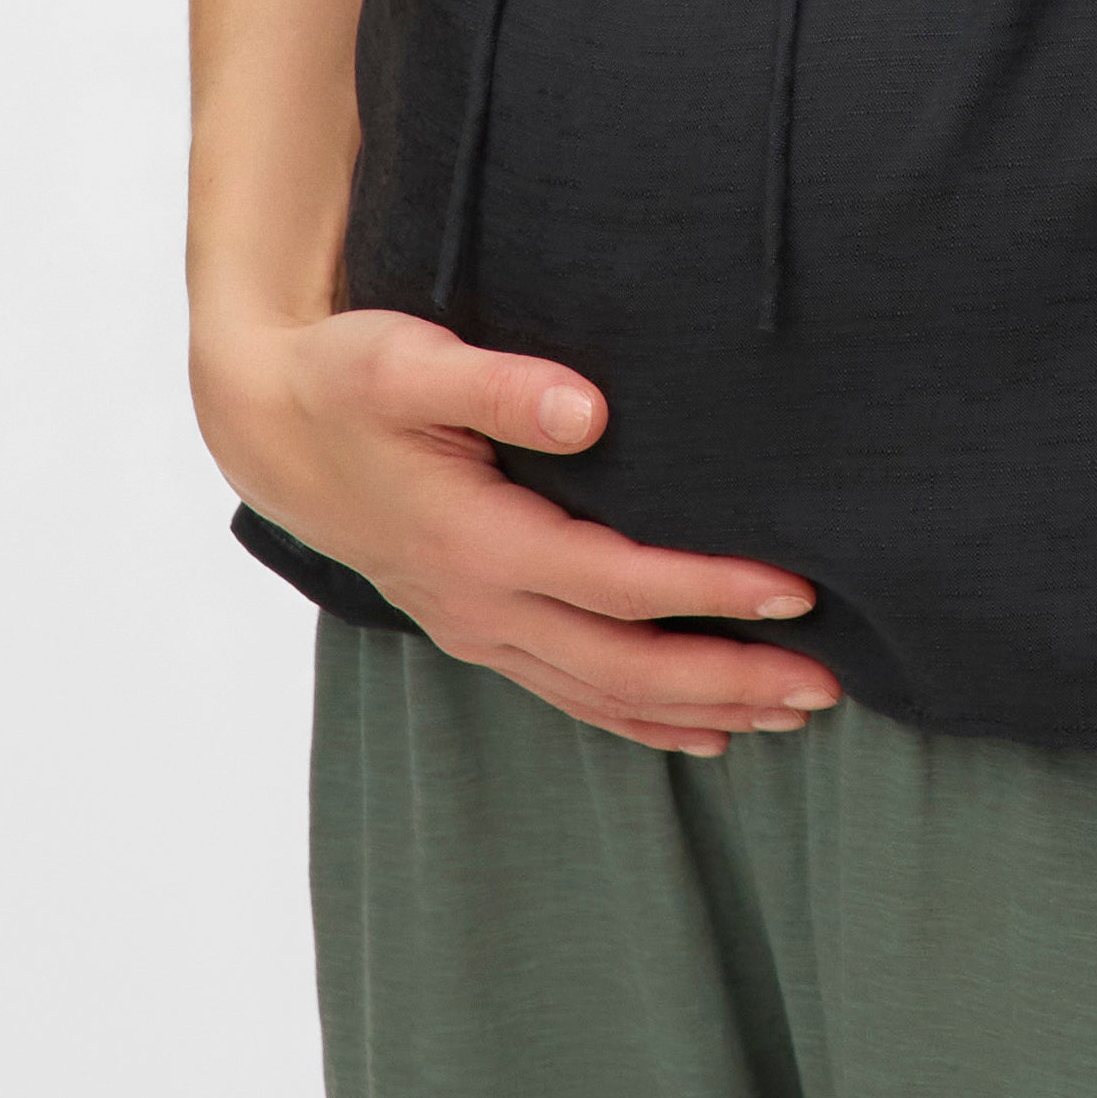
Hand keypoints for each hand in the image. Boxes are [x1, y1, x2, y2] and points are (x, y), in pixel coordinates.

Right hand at [193, 308, 839, 756]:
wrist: (272, 430)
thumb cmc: (346, 379)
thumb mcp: (407, 362)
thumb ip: (500, 386)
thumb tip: (590, 411)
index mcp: (476, 543)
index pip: (616, 585)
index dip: (707, 592)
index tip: (793, 588)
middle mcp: (481, 606)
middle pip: (623, 668)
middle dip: (729, 680)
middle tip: (824, 685)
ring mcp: (478, 630)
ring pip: (604, 697)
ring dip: (701, 711)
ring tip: (793, 715)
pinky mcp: (478, 632)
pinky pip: (572, 695)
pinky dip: (641, 723)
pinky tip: (704, 735)